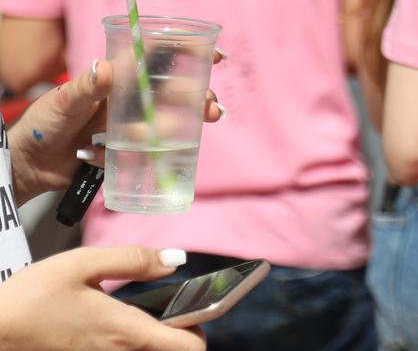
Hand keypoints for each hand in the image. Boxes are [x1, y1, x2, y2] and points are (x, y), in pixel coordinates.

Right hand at [0, 247, 205, 349]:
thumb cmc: (30, 298)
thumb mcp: (82, 264)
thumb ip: (133, 260)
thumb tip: (176, 260)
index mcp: (125, 330)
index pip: (188, 347)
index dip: (203, 327)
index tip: (201, 306)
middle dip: (182, 331)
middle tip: (177, 304)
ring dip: (156, 336)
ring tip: (150, 308)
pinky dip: (130, 340)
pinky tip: (117, 318)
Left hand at [11, 57, 224, 206]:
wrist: (29, 164)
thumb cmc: (43, 124)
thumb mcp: (62, 102)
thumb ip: (85, 87)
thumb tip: (108, 68)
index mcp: (118, 78)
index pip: (158, 57)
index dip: (189, 51)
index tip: (215, 56)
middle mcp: (129, 98)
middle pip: (174, 91)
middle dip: (199, 95)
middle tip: (212, 107)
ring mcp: (130, 124)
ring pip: (170, 119)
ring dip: (190, 123)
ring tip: (202, 126)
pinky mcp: (128, 149)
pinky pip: (151, 150)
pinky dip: (160, 152)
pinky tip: (159, 156)